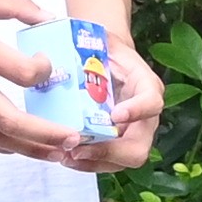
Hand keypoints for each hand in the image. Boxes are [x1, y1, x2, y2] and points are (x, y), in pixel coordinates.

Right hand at [0, 0, 80, 158]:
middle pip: (12, 121)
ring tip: (60, 152)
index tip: (53, 68)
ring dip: (32, 149)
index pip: (22, 73)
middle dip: (49, 134)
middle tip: (76, 138)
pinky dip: (5, 148)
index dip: (45, 73)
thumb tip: (49, 16)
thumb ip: (15, 4)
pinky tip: (24, 148)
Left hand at [59, 37, 162, 172]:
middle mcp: (145, 115)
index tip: (115, 115)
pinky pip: (108, 163)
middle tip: (80, 147)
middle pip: (140, 146)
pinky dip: (87, 163)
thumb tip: (49, 38)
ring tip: (67, 154)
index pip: (152, 102)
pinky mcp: (118, 145)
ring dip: (94, 162)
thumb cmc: (103, 50)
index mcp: (146, 86)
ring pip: (123, 161)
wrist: (106, 60)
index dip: (136, 111)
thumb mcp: (101, 40)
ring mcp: (133, 134)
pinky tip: (66, 155)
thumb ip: (86, 39)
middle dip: (110, 152)